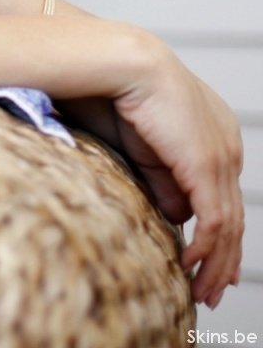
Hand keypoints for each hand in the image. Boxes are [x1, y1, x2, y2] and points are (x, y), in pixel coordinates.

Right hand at [109, 41, 243, 306]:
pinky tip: (192, 264)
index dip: (220, 234)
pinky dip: (207, 248)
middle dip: (225, 258)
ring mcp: (221, 158)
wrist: (123, 63)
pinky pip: (213, 220)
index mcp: (215, 136)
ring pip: (228, 225)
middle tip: (213, 289)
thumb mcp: (144, 148)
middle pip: (233, 216)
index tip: (209, 261)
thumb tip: (178, 214)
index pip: (224, 196)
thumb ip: (164, 179)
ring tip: (205, 291)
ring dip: (217, 262)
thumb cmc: (120, 93)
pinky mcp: (206, 166)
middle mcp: (227, 148)